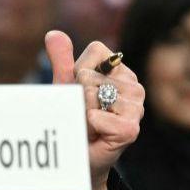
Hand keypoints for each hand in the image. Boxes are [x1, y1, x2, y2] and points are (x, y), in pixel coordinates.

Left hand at [45, 30, 143, 189]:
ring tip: (87, 123)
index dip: (77, 70)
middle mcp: (133, 85)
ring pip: (93, 94)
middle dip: (76, 94)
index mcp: (120, 70)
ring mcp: (136, 108)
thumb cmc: (72, 117)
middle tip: (81, 112)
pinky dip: (87, 125)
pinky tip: (94, 133)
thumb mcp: (64, 85)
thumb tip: (53, 34)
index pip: (96, 51)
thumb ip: (61, 59)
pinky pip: (98, 117)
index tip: (80, 90)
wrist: (76, 155)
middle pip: (89, 74)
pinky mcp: (131, 130)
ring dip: (80, 111)